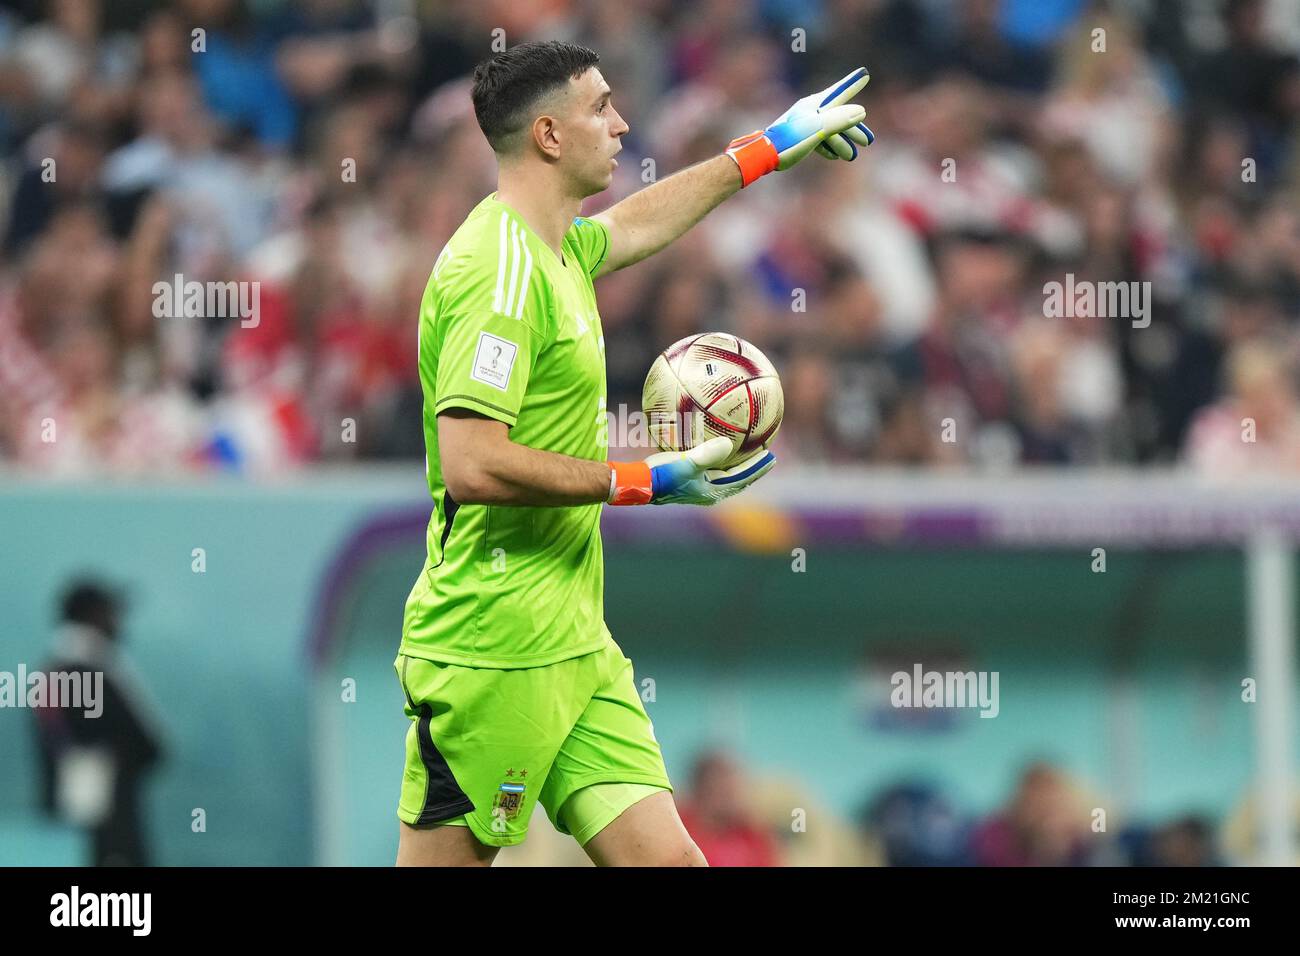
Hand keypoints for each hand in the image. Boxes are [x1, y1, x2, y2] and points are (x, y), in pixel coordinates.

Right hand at [608, 436, 775, 505]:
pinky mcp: (687, 480)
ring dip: (736, 464)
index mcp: (712, 490)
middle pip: (737, 478)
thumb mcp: (686, 463)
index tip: (772, 457)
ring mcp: (697, 487)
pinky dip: (717, 458)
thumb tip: (729, 444)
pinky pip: (709, 467)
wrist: (639, 483)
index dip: (757, 468)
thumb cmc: (662, 475)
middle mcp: (707, 491)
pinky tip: (713, 444)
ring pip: (724, 475)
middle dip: (751, 468)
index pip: (742, 478)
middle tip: (766, 456)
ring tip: (745, 451)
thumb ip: (708, 454)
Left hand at [724, 67, 874, 186]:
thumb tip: (862, 111)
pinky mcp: (797, 138)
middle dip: (853, 129)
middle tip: (868, 141)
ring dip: (842, 143)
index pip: (839, 92)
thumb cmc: (790, 140)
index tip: (865, 73)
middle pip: (838, 116)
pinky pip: (817, 140)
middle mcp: (810, 111)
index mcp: (814, 104)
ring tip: (851, 157)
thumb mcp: (818, 129)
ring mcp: (803, 124)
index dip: (853, 84)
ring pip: (828, 131)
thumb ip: (840, 119)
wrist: (764, 155)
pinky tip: (833, 157)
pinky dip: (827, 147)